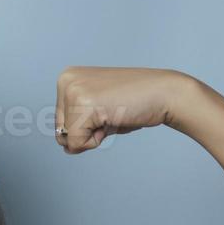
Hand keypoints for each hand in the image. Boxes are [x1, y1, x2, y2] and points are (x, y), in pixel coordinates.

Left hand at [54, 67, 188, 153]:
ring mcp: (72, 91)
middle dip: (86, 132)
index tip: (106, 108)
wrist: (163, 93)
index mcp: (67, 78)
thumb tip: (65, 146)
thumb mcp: (97, 111)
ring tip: (112, 114)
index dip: (85, 126)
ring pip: (68, 138)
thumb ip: (76, 126)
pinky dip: (97, 140)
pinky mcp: (82, 105)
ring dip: (92, 136)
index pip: (60, 123)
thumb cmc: (134, 103)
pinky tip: (113, 118)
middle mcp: (66, 80)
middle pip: (60, 131)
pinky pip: (77, 143)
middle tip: (110, 112)